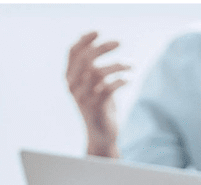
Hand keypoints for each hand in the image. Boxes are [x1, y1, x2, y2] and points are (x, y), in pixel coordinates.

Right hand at [66, 32, 130, 156]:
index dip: (85, 40)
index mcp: (70, 79)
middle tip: (119, 42)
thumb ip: (90, 66)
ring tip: (131, 64)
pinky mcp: (96, 108)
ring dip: (117, 64)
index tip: (98, 32)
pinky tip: (129, 79)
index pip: (73, 53)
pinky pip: (108, 88)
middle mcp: (73, 87)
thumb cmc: (100, 108)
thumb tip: (93, 41)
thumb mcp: (93, 85)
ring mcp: (83, 98)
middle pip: (85, 59)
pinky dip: (120, 80)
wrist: (101, 136)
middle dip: (102, 47)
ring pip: (97, 72)